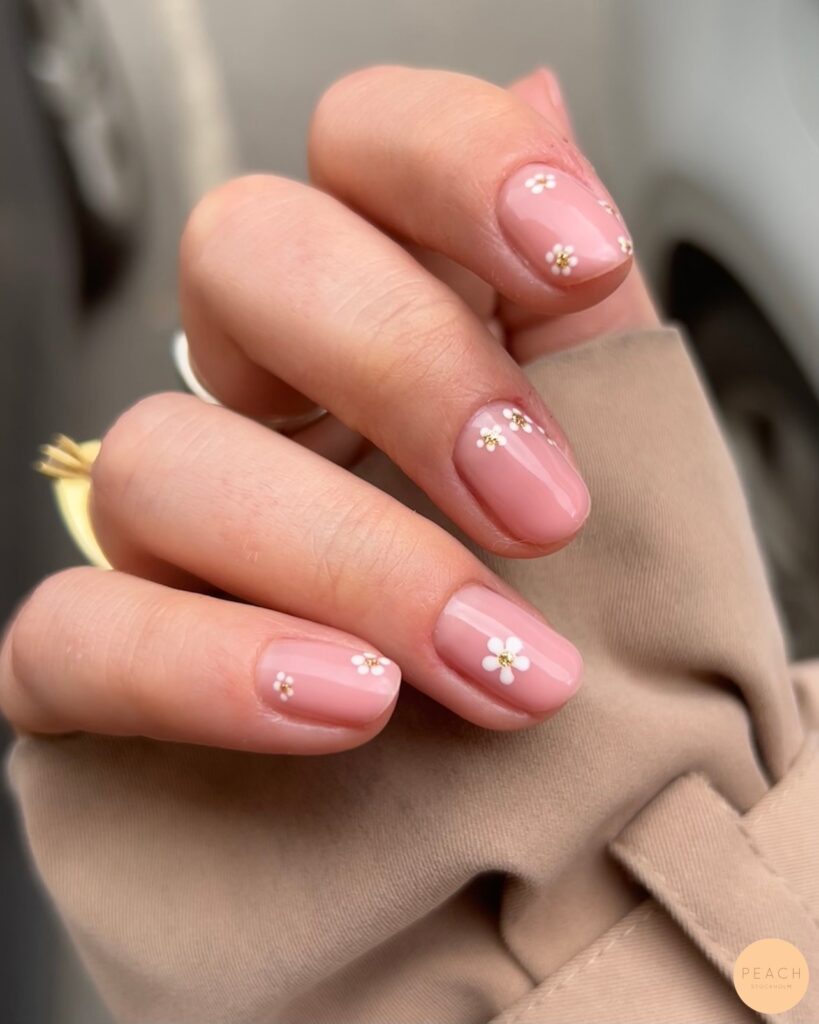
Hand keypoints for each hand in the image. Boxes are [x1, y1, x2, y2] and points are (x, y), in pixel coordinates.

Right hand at [1, 67, 658, 753]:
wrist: (512, 816)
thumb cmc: (564, 630)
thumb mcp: (612, 459)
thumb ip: (581, 307)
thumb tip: (546, 108)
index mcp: (377, 320)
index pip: (357, 147)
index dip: (456, 165)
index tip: (576, 258)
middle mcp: (250, 396)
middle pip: (236, 256)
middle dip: (406, 367)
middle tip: (543, 512)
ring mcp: (163, 528)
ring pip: (157, 458)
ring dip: (349, 560)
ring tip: (493, 667)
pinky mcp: (96, 660)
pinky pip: (77, 631)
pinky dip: (211, 667)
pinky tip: (346, 706)